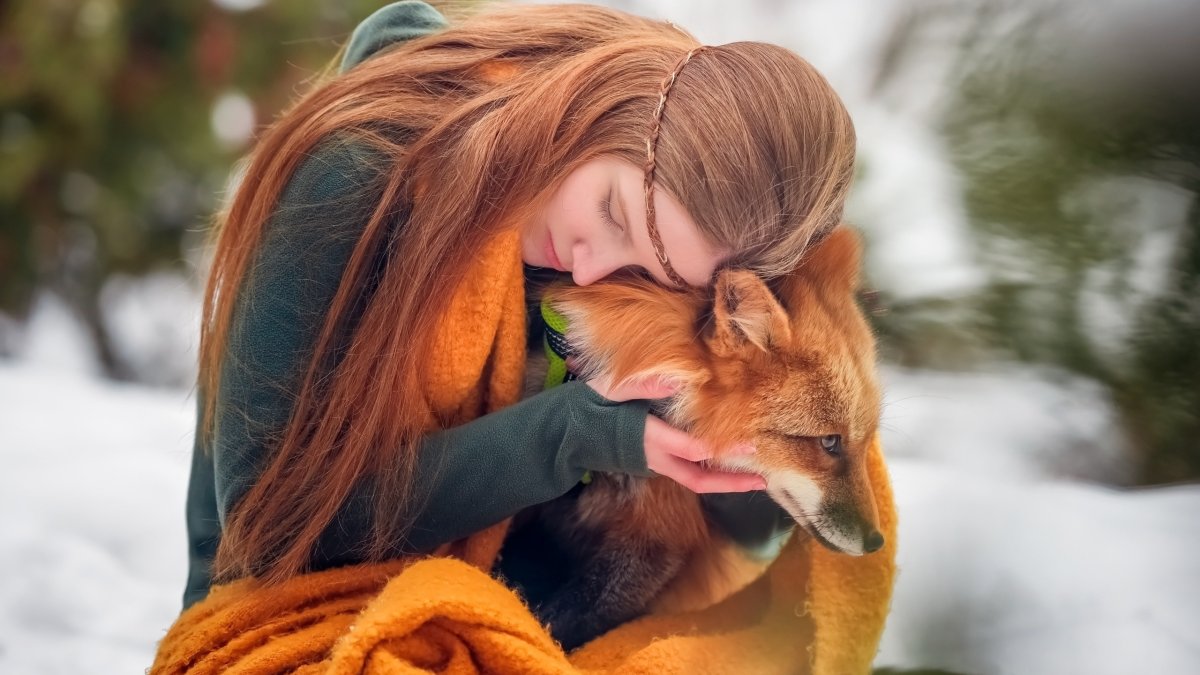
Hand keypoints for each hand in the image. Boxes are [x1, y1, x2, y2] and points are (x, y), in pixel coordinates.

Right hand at [584, 372, 764, 493]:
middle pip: (698, 479)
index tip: (748, 443)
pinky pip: (689, 472)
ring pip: (695, 480)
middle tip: (762, 480)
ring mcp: (656, 464)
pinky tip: (731, 464)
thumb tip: (677, 380)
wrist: (570, 433)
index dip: (720, 448)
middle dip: (730, 484)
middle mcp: (655, 457)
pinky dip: (712, 472)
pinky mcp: (657, 463)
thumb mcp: (611, 388)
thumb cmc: (591, 405)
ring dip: (725, 482)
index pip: (690, 449)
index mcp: (647, 438)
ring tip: (756, 478)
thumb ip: (642, 385)